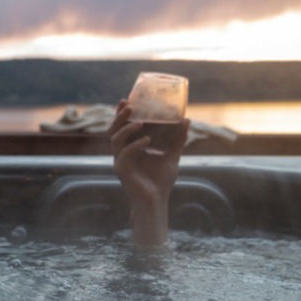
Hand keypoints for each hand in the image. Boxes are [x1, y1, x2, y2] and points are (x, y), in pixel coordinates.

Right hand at [109, 100, 189, 246]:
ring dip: (126, 129)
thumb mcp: (172, 155)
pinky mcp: (122, 170)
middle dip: (119, 117)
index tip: (126, 100)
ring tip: (139, 122)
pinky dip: (135, 145)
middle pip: (114, 131)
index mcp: (130, 148)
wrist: (156, 200)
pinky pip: (124, 154)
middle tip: (129, 106)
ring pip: (115, 140)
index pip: (122, 127)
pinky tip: (147, 140)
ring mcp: (120, 162)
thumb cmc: (161, 180)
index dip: (121, 114)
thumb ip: (178, 139)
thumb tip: (186, 120)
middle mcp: (122, 153)